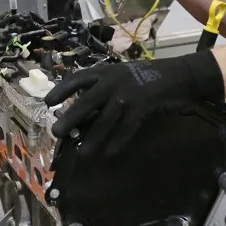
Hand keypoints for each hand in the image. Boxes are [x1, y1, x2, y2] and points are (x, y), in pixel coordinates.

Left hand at [45, 51, 224, 157]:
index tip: (48, 102)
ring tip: (83, 153)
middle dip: (71, 117)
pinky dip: (117, 142)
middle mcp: (113, 81)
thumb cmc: (147, 75)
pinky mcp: (142, 107)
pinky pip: (126, 128)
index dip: (62, 90)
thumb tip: (82, 106)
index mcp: (106, 71)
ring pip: (105, 120)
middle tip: (55, 132)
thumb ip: (104, 86)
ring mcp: (128, 94)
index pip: (78, 78)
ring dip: (93, 138)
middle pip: (86, 101)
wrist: (177, 75)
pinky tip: (109, 154)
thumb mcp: (122, 74)